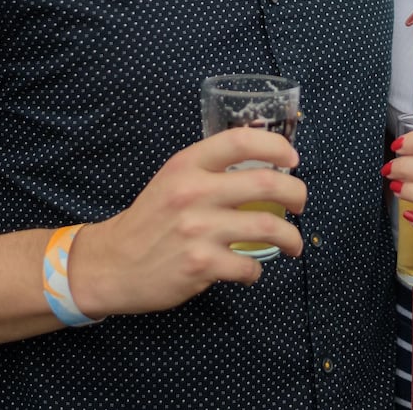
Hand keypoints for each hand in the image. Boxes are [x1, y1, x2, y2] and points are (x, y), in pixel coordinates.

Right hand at [69, 128, 306, 316]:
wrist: (112, 263)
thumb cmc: (150, 219)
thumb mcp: (174, 179)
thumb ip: (210, 169)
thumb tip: (263, 162)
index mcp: (188, 165)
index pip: (240, 141)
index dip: (276, 146)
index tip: (292, 160)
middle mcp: (194, 192)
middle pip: (267, 183)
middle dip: (297, 193)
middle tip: (300, 204)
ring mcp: (198, 230)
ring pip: (268, 228)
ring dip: (291, 238)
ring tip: (293, 245)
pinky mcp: (201, 265)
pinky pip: (248, 267)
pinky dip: (256, 272)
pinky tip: (249, 272)